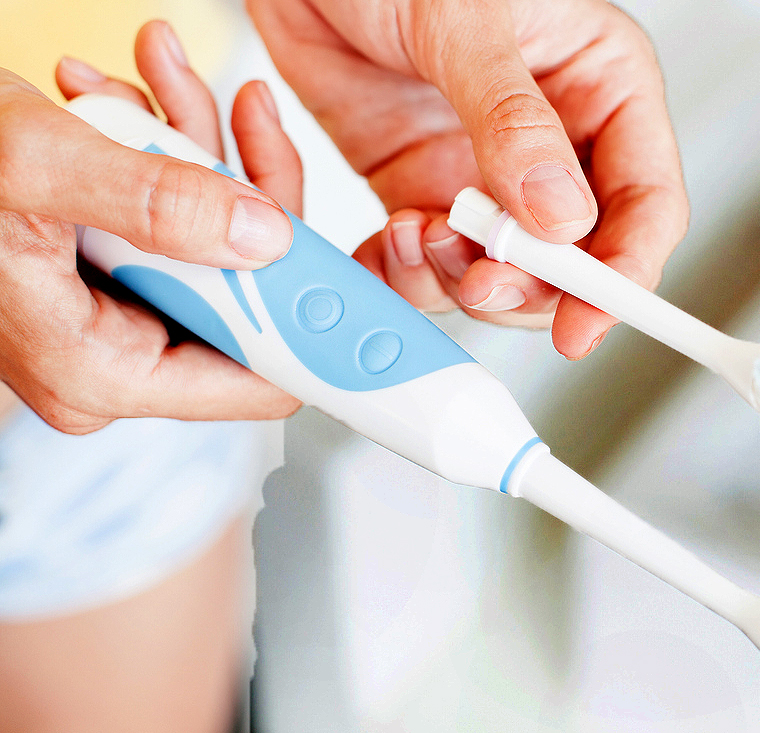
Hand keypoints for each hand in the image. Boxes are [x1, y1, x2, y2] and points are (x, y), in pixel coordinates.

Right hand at [0, 21, 302, 432]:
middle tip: (238, 114)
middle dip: (251, 195)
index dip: (320, 331)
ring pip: (219, 246)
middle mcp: (116, 362)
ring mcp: (117, 324)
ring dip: (202, 156)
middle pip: (251, 295)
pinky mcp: (114, 283)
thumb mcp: (38, 169)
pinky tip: (134, 103)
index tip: (367, 289)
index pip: (263, 380)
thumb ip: (154, 201)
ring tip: (162, 80)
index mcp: (103, 372)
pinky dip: (169, 161)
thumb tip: (264, 237)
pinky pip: (179, 228)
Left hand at [248, 0, 688, 357]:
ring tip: (419, 235)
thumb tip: (559, 216)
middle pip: (576, 259)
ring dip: (461, 280)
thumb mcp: (466, 19)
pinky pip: (432, 263)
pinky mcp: (423, 186)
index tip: (585, 323)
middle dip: (530, 288)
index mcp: (601, 87)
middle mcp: (553, 141)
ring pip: (503, 274)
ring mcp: (487, 173)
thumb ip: (514, 119)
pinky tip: (389, 240)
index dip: (622, 274)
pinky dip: (409, 273)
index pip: (645, 203)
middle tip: (482, 282)